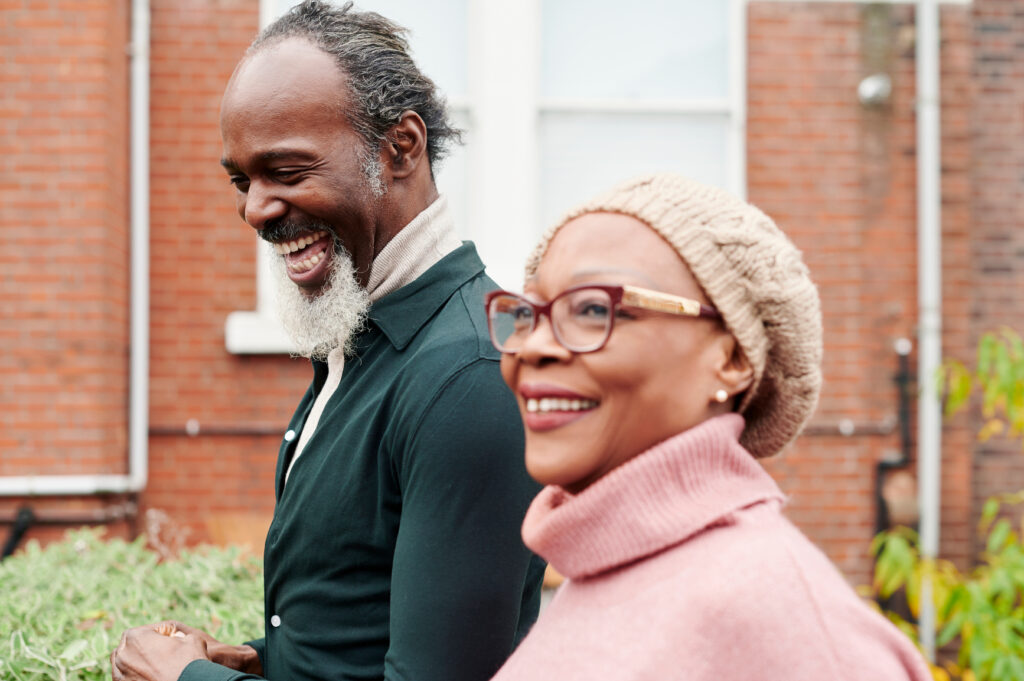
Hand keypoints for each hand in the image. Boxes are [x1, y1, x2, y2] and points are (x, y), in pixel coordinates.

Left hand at [111, 621, 262, 680]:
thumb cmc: (194, 659)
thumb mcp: (187, 635)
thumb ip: (172, 630)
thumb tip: (166, 630)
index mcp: (134, 637)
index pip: (142, 634)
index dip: (160, 638)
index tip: (174, 646)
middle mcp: (121, 656)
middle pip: (131, 650)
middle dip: (147, 652)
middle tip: (168, 658)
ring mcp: (120, 676)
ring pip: (129, 667)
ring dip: (143, 666)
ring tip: (165, 670)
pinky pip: (132, 680)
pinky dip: (143, 678)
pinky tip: (162, 677)